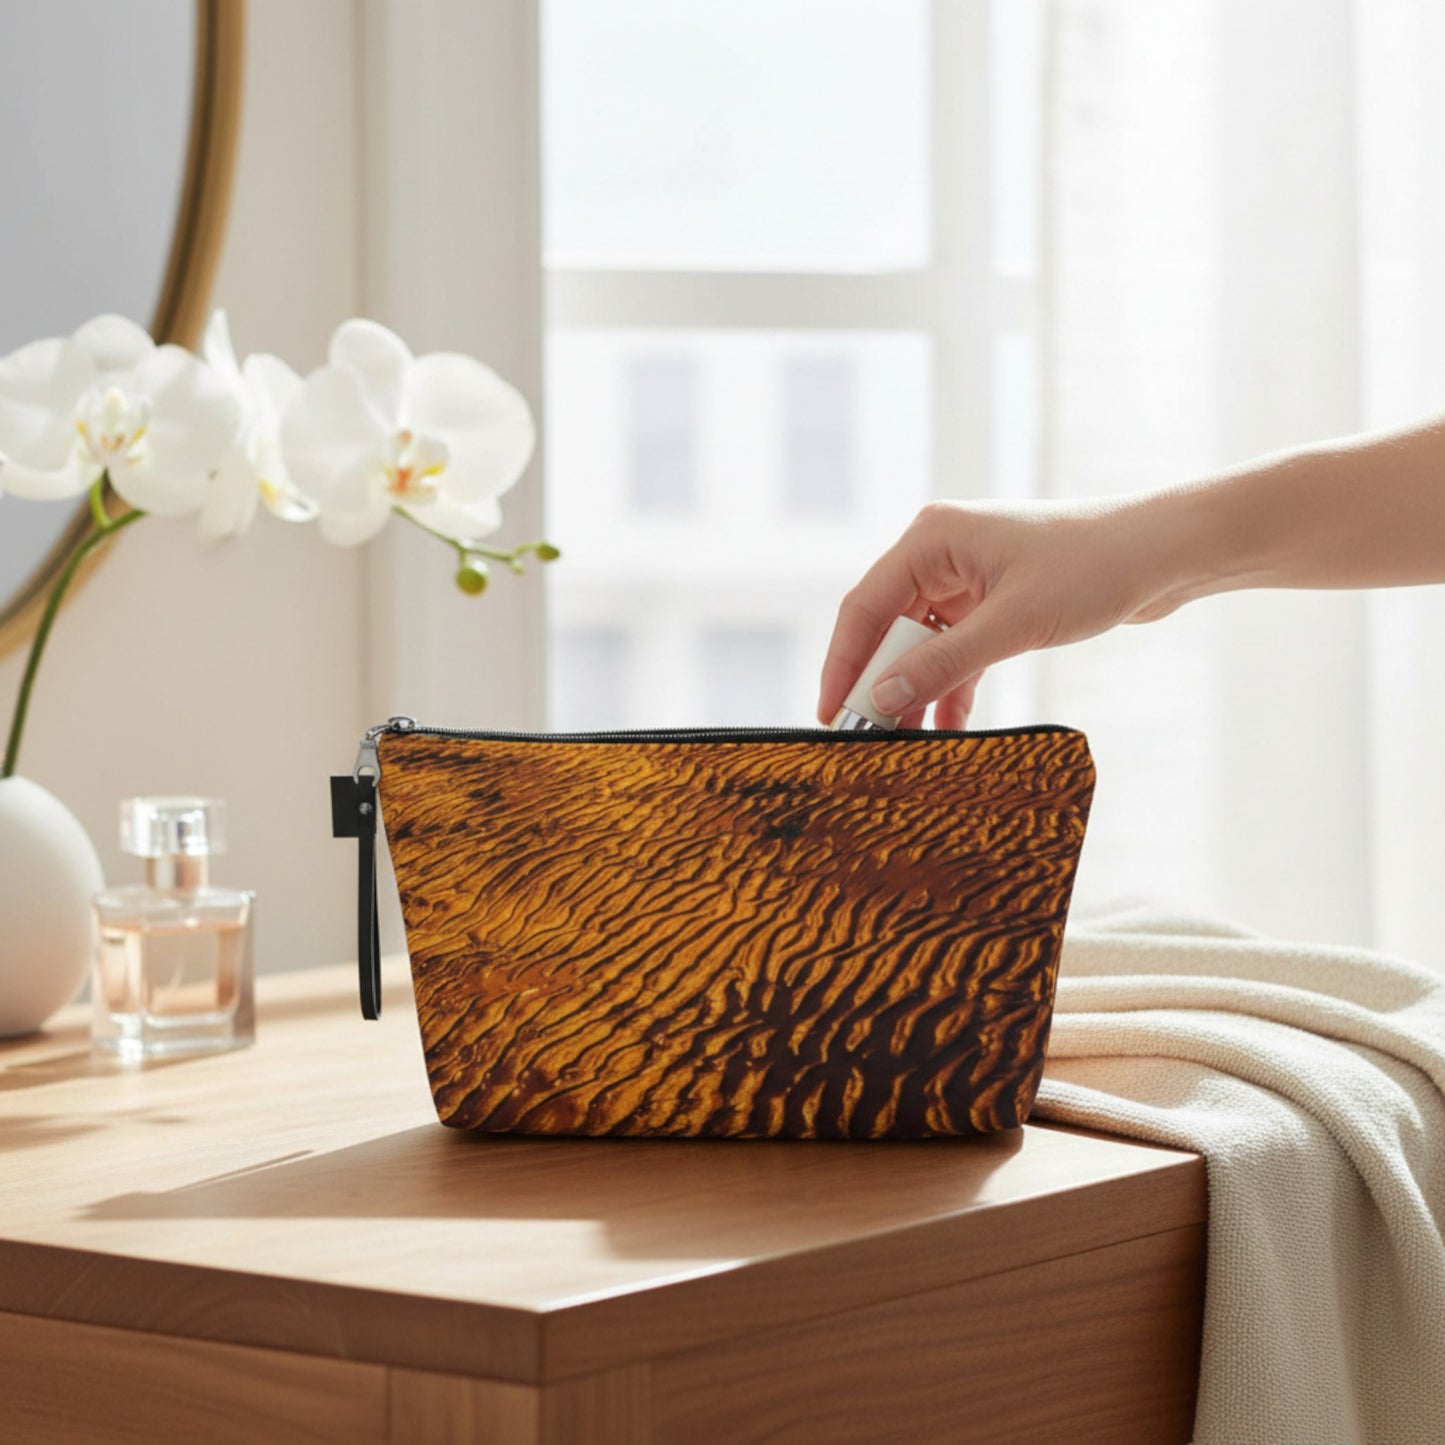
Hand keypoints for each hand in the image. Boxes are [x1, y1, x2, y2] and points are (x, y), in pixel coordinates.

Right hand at [818, 498, 1185, 727]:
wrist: (1164, 554)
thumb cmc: (1092, 569)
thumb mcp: (1011, 624)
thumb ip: (942, 663)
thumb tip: (880, 699)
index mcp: (931, 538)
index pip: (863, 606)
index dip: (842, 664)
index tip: (829, 714)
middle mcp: (940, 553)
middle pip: (886, 627)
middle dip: (878, 683)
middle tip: (867, 738)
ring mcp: (967, 578)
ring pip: (919, 644)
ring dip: (915, 690)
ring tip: (904, 743)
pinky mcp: (994, 602)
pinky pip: (956, 650)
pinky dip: (951, 686)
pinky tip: (948, 729)